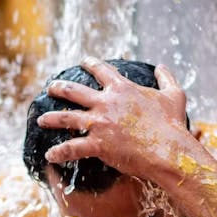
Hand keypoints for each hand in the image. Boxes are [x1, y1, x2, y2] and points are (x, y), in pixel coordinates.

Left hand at [38, 58, 189, 181]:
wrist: (168, 150)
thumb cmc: (173, 125)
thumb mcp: (175, 95)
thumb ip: (167, 78)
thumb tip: (162, 67)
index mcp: (122, 88)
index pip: (101, 70)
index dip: (90, 63)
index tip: (83, 61)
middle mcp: (106, 103)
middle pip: (75, 91)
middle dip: (60, 88)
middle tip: (51, 87)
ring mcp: (100, 123)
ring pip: (66, 117)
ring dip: (51, 118)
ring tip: (41, 119)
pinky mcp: (98, 145)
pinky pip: (72, 148)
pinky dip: (59, 152)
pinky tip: (49, 155)